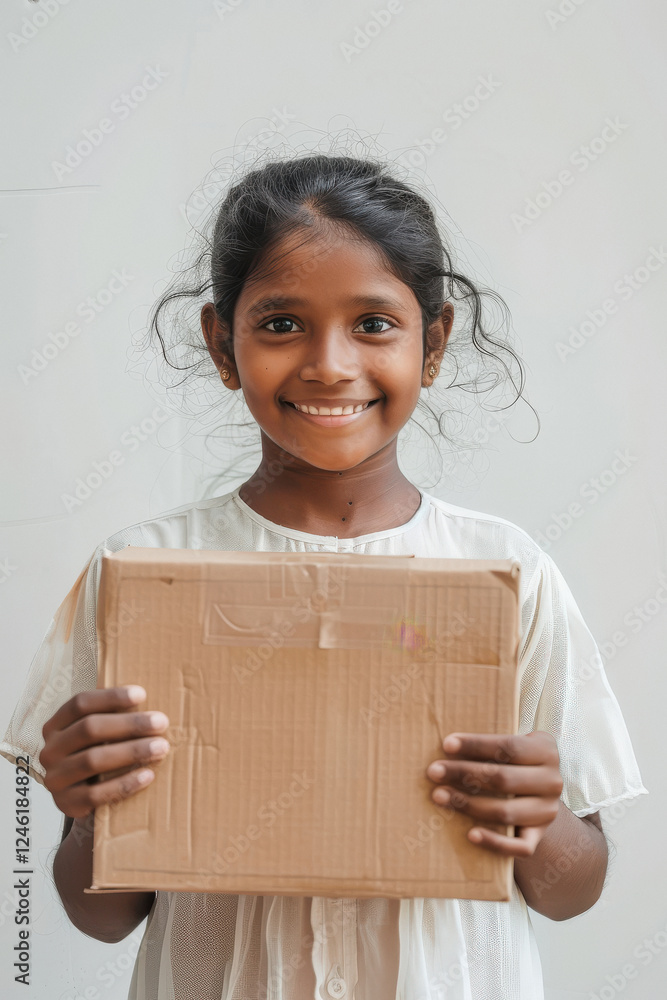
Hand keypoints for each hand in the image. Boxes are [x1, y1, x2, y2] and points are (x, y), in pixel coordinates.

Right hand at [40, 686, 169, 817]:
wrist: (84, 801)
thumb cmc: (98, 756)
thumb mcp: (98, 735)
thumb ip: (113, 717)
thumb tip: (147, 698)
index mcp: (56, 726)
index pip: (80, 703)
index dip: (111, 697)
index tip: (142, 694)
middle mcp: (50, 750)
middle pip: (89, 729)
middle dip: (129, 724)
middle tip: (161, 722)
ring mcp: (55, 778)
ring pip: (92, 760)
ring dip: (131, 752)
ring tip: (161, 748)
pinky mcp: (66, 803)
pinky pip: (96, 794)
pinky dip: (124, 783)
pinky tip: (147, 776)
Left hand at [425, 731, 562, 856]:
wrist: (537, 797)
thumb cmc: (513, 764)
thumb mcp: (511, 749)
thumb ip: (488, 746)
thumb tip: (446, 745)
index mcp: (546, 750)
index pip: (508, 747)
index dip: (476, 745)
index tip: (446, 745)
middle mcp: (552, 781)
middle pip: (503, 778)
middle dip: (464, 774)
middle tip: (433, 772)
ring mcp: (548, 812)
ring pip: (505, 812)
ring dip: (468, 804)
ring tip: (439, 796)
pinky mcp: (539, 837)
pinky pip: (519, 846)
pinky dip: (494, 842)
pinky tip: (470, 834)